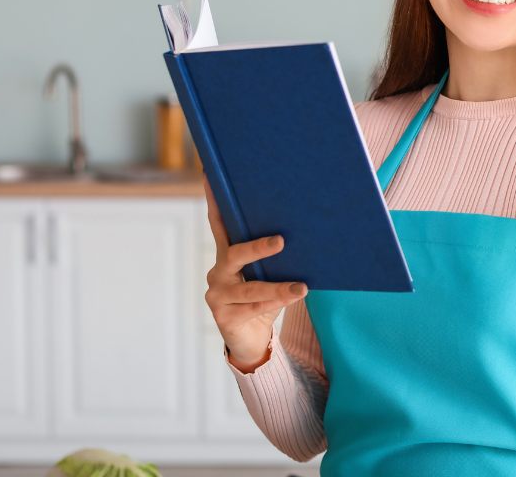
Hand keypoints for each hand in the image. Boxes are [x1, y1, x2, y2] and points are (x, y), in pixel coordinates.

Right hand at [202, 176, 306, 369]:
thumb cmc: (264, 297)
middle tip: (282, 241)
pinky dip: (275, 303)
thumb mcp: (269, 272)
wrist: (253, 339)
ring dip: (277, 287)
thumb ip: (276, 254)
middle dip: (258, 247)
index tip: (211, 175)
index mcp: (227, 255)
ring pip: (250, 288)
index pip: (219, 224)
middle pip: (234, 254)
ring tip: (302, 287)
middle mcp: (218, 272)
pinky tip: (292, 298)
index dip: (214, 201)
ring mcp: (218, 295)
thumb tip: (305, 226)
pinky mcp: (225, 316)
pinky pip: (254, 308)